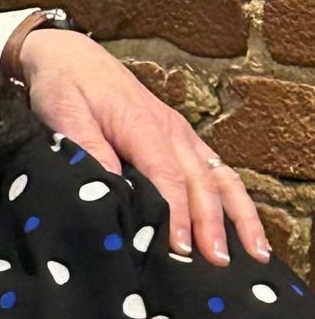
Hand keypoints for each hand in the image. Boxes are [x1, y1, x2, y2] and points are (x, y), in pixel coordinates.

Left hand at [20, 31, 269, 266]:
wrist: (69, 56)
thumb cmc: (63, 87)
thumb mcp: (64, 116)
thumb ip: (89, 151)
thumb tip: (113, 190)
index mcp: (143, 126)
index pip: (168, 178)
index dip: (176, 214)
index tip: (181, 248)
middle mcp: (171, 131)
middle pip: (201, 182)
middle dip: (214, 224)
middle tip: (217, 262)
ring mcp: (180, 134)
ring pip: (219, 176)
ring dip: (238, 214)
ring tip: (255, 251)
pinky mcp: (179, 138)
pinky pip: (214, 169)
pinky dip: (232, 198)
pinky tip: (241, 225)